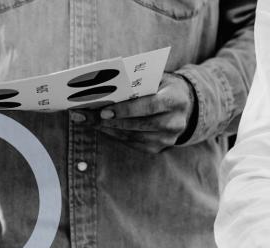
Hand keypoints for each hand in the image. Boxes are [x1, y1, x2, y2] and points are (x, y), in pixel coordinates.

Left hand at [71, 73, 194, 153]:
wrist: (185, 105)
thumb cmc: (162, 86)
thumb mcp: (155, 78)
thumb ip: (137, 81)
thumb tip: (103, 86)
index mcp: (176, 100)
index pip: (149, 106)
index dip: (126, 110)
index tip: (103, 111)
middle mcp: (175, 122)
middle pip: (138, 124)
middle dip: (109, 121)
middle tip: (84, 116)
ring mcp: (168, 139)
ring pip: (132, 136)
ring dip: (106, 129)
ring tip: (86, 121)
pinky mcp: (158, 148)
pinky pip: (132, 142)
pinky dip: (114, 135)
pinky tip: (99, 127)